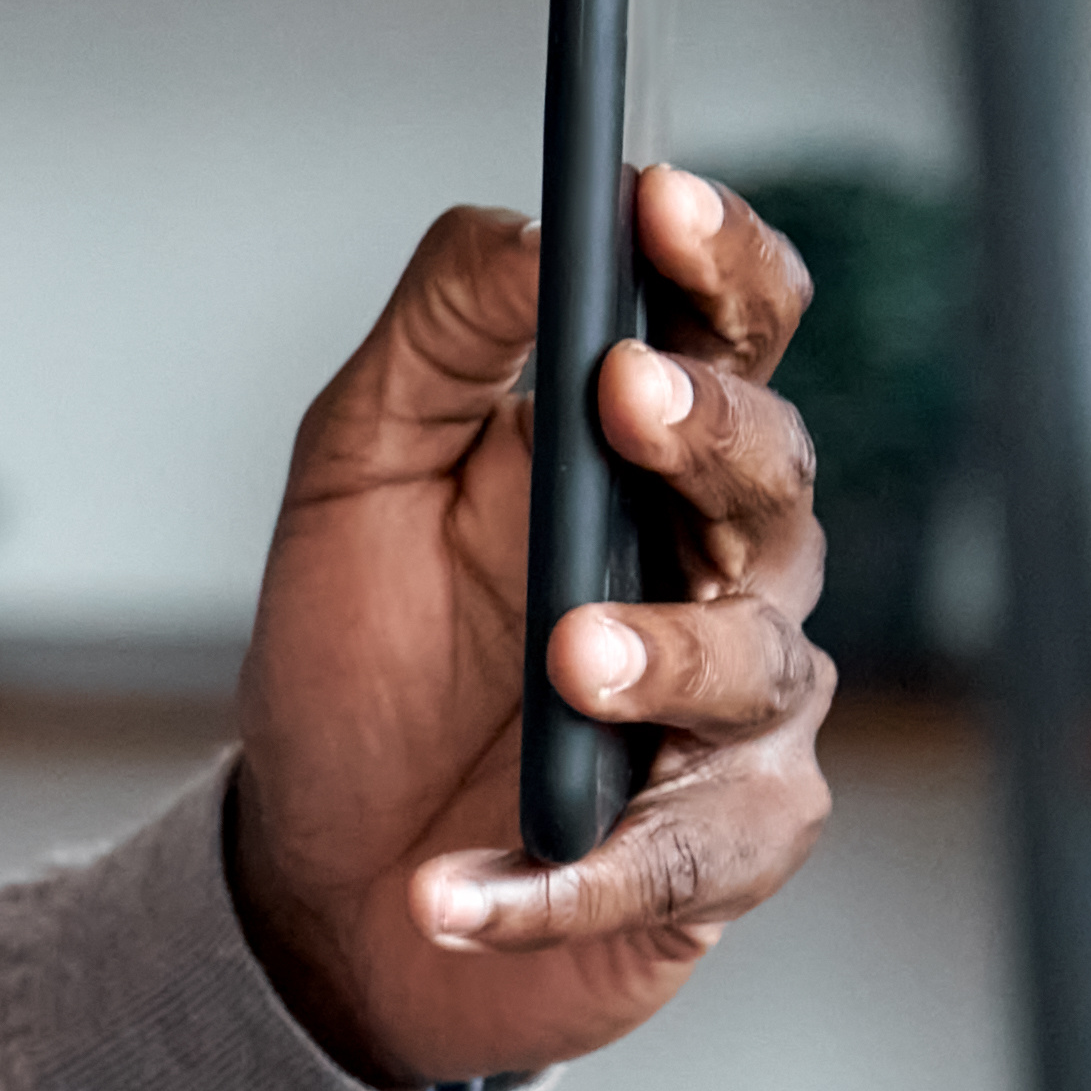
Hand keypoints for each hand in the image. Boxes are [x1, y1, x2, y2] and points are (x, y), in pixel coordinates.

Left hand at [223, 171, 834, 1090]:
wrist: (318, 864)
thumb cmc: (364, 652)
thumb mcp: (362, 466)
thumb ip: (449, 333)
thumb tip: (537, 223)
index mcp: (650, 456)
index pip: (732, 332)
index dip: (716, 262)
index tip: (655, 203)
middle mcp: (726, 573)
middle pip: (772, 483)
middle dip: (706, 437)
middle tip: (624, 402)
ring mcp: (734, 721)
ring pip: (746, 671)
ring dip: (656, 656)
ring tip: (565, 658)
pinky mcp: (705, 865)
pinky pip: (661, 866)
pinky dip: (554, 878)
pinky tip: (448, 887)